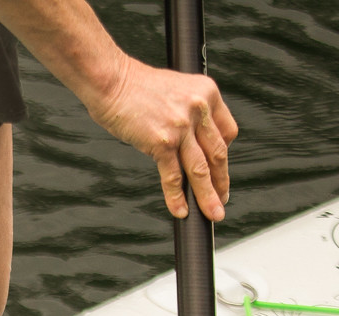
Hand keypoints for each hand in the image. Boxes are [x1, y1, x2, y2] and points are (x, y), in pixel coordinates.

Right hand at [86, 57, 238, 220]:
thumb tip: (191, 143)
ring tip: (212, 212)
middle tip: (222, 200)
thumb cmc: (135, 86)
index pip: (226, 132)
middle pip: (218, 154)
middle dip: (221, 182)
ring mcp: (181, 126)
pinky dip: (177, 196)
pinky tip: (180, 209)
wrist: (111, 81)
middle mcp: (198, 108)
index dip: (224, 155)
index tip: (220, 170)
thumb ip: (190, 113)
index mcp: (206, 93)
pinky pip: (174, 176)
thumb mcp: (176, 91)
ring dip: (208, 196)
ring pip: (201, 169)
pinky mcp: (162, 142)